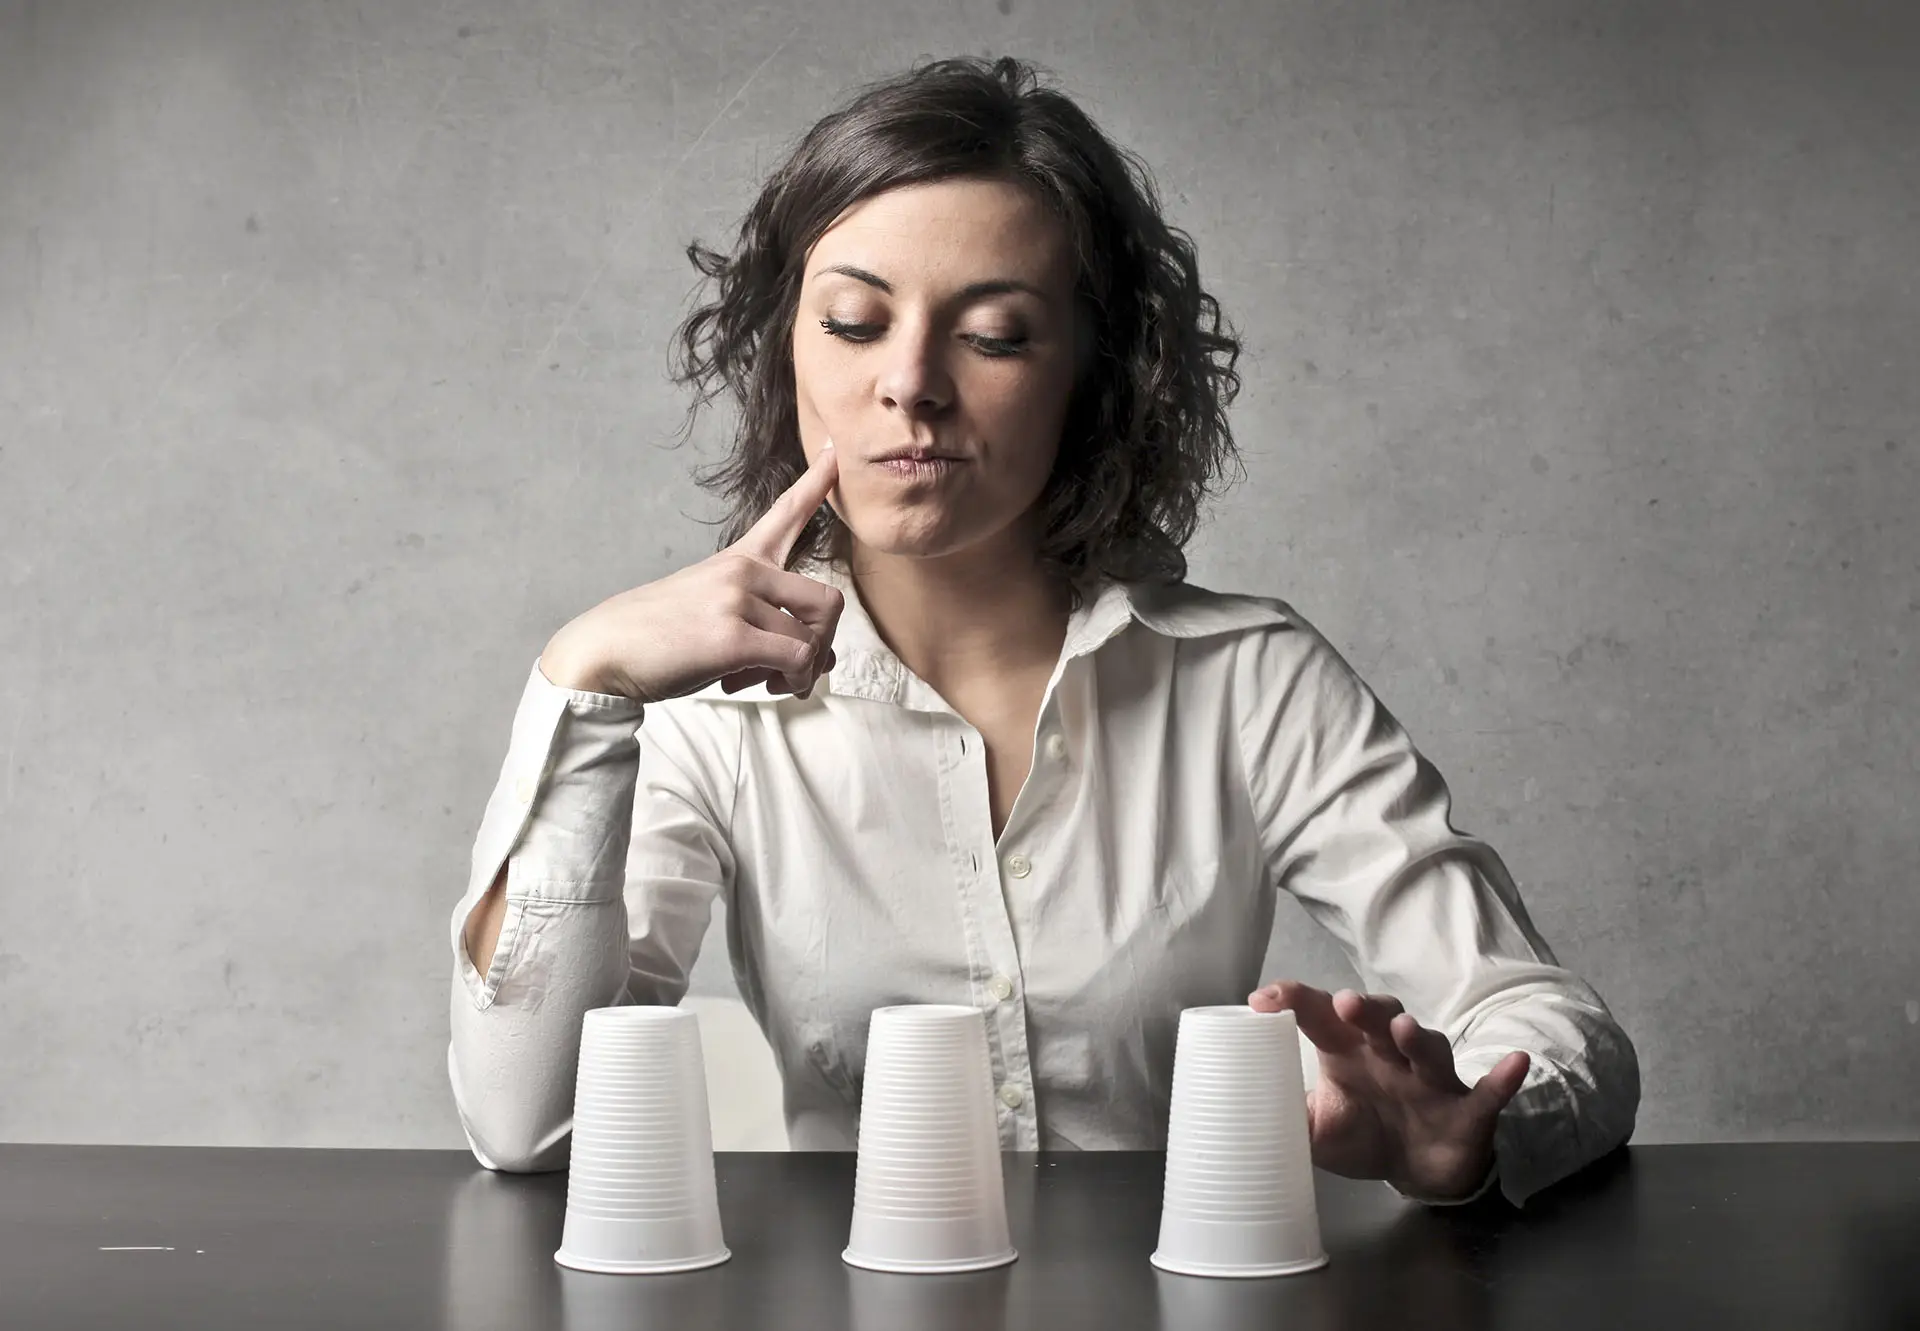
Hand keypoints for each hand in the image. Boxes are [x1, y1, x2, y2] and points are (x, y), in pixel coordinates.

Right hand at [540, 443, 844, 701]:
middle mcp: (743, 572)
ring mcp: (737, 600)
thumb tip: (823, 661)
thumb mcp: (713, 614)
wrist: (604, 651)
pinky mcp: (733, 637)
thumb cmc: (658, 638)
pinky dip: (792, 681)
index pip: (787, 512)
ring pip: (812, 640)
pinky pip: (796, 660)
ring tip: (765, 681)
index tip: (835, 449)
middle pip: (828, 601)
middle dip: (823, 643)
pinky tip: (761, 685)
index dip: (817, 481)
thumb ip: (766, 628)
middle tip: (793, 668)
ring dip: (800, 673)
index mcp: (739, 560)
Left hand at [1249, 980, 1528, 1199]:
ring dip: (1418, 1036)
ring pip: (1428, 1047)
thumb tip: (1239, 1110)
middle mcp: (1389, 1055)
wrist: (1418, 1172)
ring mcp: (1430, 1079)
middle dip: (1363, 1008)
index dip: (1293, 1002)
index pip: (1318, 1016)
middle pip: (1376, 1019)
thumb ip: (1285, 1115)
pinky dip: (1503, 1078)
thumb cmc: (1365, 1133)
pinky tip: (1515, 1062)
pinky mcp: (1468, 1108)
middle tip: (1343, 1003)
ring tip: (1405, 1029)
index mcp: (1347, 1052)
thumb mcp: (1317, 1130)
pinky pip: (1490, 1090)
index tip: (1262, 999)